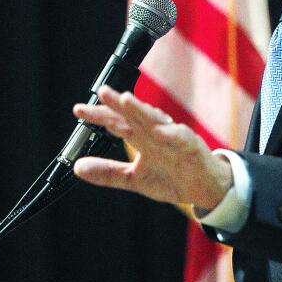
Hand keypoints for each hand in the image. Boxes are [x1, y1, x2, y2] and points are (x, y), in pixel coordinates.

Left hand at [73, 86, 232, 210]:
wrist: (204, 189)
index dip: (98, 116)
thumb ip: (107, 172)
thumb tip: (77, 167)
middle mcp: (154, 132)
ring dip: (140, 110)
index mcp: (140, 137)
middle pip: (132, 115)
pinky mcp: (190, 145)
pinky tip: (158, 130)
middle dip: (116, 104)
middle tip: (102, 92)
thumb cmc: (171, 177)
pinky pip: (180, 137)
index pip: (116, 122)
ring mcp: (172, 136)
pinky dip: (169, 132)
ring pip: (154, 120)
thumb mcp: (134, 179)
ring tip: (125, 100)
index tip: (79, 110)